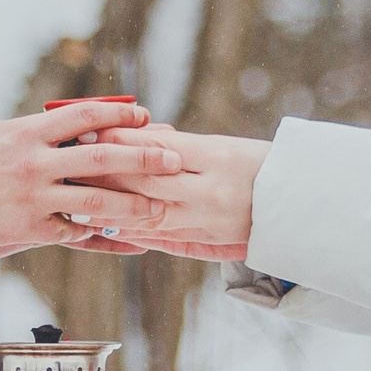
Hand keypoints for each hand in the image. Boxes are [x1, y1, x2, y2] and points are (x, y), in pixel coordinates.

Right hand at [0, 102, 182, 260]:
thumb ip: (27, 132)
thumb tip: (58, 127)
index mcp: (27, 132)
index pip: (84, 116)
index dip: (119, 115)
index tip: (145, 117)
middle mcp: (36, 163)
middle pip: (102, 157)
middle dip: (143, 157)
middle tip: (174, 159)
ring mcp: (34, 199)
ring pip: (97, 201)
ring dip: (134, 205)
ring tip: (161, 208)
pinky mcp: (29, 230)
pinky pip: (76, 234)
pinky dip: (103, 238)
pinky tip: (127, 241)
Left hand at [71, 125, 268, 260]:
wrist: (298, 204)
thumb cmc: (257, 164)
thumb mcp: (221, 146)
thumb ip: (178, 145)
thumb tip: (134, 135)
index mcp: (217, 157)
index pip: (159, 147)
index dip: (122, 140)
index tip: (90, 129)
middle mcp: (211, 190)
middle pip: (149, 180)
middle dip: (107, 172)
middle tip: (73, 162)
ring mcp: (208, 220)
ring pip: (150, 214)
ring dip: (111, 208)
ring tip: (77, 201)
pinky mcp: (207, 241)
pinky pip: (162, 238)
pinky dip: (132, 232)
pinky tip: (107, 227)